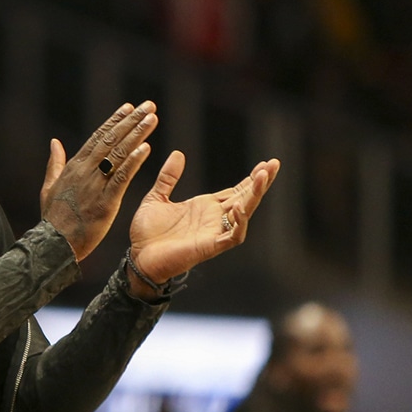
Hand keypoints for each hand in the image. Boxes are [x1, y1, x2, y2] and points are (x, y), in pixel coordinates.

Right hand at [40, 101, 157, 260]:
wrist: (53, 244)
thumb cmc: (52, 218)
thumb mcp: (48, 187)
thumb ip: (54, 163)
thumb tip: (54, 142)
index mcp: (74, 167)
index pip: (98, 137)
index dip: (114, 121)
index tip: (129, 107)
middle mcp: (85, 171)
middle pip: (111, 140)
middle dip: (131, 121)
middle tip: (149, 106)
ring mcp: (95, 185)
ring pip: (119, 154)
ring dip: (137, 135)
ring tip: (153, 119)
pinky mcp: (105, 202)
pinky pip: (121, 178)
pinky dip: (134, 162)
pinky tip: (146, 149)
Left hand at [128, 152, 279, 282]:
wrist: (137, 257)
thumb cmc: (147, 233)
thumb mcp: (156, 197)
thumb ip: (168, 177)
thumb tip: (178, 154)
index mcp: (205, 207)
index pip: (236, 191)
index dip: (251, 178)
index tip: (265, 163)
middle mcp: (214, 219)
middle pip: (246, 198)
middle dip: (261, 182)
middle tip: (274, 164)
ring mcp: (214, 233)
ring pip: (245, 214)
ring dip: (255, 197)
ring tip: (263, 177)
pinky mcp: (209, 247)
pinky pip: (233, 236)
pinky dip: (239, 223)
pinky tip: (240, 207)